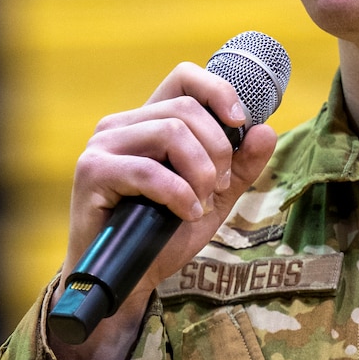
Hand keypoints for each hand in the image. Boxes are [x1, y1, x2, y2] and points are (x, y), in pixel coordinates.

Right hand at [48, 63, 278, 359]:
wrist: (127, 281)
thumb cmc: (162, 237)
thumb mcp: (213, 199)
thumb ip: (241, 166)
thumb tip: (266, 130)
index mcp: (147, 122)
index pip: (183, 78)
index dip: (218, 91)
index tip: (240, 122)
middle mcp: (121, 125)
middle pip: (186, 111)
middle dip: (217, 152)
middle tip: (218, 188)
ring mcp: (102, 146)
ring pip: (170, 134)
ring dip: (200, 173)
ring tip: (200, 203)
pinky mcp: (92, 173)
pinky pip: (149, 171)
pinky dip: (179, 194)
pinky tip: (186, 213)